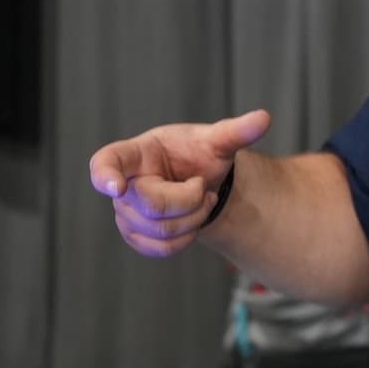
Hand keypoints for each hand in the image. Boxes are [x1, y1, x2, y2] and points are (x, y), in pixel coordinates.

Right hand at [88, 109, 271, 258]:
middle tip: (201, 188)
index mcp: (136, 153)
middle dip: (189, 200)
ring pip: (158, 230)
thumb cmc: (199, 155)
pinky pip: (159, 249)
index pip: (107, 162)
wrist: (200, 180)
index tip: (115, 186)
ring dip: (193, 219)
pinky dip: (186, 238)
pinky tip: (192, 221)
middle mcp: (123, 184)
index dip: (104, 175)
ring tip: (200, 201)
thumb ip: (236, 131)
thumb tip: (264, 118)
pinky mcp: (135, 235)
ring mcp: (125, 212)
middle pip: (151, 205)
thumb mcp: (217, 141)